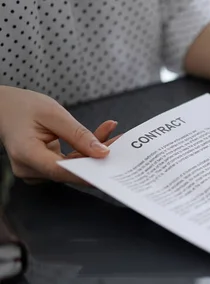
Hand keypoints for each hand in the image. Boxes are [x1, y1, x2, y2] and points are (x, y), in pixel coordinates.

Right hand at [0, 86, 120, 184]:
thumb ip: (78, 135)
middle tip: (121, 144)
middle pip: (70, 170)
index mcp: (26, 153)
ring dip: (93, 153)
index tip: (110, 170)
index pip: (60, 171)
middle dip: (97, 157)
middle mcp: (29, 168)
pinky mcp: (44, 168)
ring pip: (72, 167)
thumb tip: (102, 153)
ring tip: (114, 136)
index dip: (87, 174)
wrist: (3, 108)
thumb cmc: (22, 106)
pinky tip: (101, 137)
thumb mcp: (53, 114)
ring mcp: (36, 171)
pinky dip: (84, 151)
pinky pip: (69, 163)